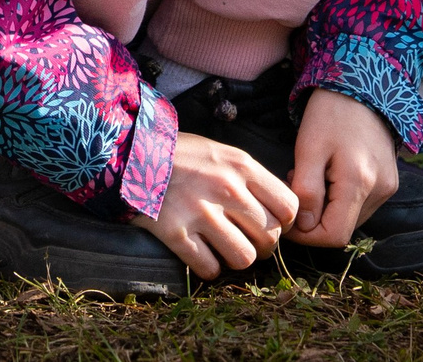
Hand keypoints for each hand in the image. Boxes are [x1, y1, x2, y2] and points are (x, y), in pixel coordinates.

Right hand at [130, 130, 298, 278]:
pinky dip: (209, 268)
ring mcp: (201, 213)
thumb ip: (251, 178)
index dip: (286, 223)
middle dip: (263, 246)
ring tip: (227, 251)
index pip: (289, 207)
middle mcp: (226, 190)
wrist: (134, 155)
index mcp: (243, 167)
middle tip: (250, 242)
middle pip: (270, 236)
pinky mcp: (176, 234)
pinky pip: (209, 268)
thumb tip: (278, 209)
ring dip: (237, 260)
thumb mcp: (224, 154)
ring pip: (244, 258)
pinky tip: (202, 255)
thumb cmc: (184, 155)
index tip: (273, 225)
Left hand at [285, 89, 397, 248]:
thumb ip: (306, 192)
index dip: (306, 236)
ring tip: (313, 177)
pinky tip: (330, 175)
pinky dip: (341, 200)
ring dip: (327, 210)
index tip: (287, 216)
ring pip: (351, 219)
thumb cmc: (330, 113)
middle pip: (343, 229)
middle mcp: (380, 191)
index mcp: (359, 183)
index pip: (334, 236)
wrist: (361, 86)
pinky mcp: (389, 182)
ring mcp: (388, 187)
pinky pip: (361, 206)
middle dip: (314, 220)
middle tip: (297, 186)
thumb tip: (304, 226)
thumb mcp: (308, 149)